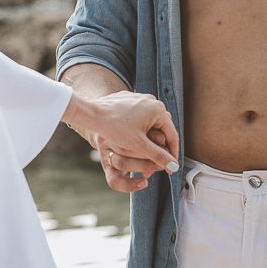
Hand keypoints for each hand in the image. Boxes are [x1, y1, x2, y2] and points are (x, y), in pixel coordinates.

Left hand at [64, 91, 179, 191]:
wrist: (92, 113)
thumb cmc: (114, 127)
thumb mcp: (139, 145)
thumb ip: (159, 156)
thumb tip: (174, 165)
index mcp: (158, 110)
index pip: (172, 136)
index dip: (172, 154)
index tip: (171, 167)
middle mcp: (152, 101)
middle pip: (163, 129)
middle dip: (162, 146)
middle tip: (160, 163)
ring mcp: (141, 99)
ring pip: (152, 124)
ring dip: (152, 139)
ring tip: (148, 154)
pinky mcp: (131, 101)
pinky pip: (142, 117)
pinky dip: (142, 130)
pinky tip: (137, 141)